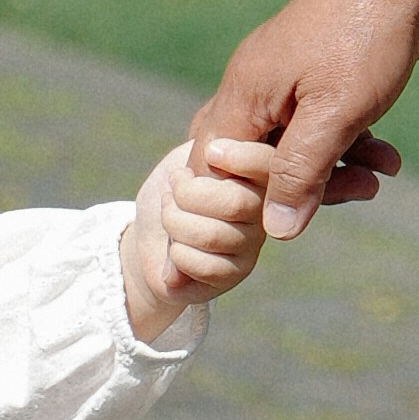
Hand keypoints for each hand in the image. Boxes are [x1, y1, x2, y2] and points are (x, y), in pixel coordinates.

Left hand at [122, 134, 284, 339]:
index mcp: (257, 173)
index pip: (267, 163)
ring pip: (213, 236)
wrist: (150, 235)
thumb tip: (217, 153)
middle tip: (171, 194)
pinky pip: (206, 266)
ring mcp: (252, 244)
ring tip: (168, 219)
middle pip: (235, 203)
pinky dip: (177, 255)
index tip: (210, 154)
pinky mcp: (234, 273)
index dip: (240, 157)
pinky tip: (175, 250)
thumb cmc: (172, 191)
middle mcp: (266, 210)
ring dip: (174, 224)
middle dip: (186, 195)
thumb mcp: (187, 156)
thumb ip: (209, 145)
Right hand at [199, 0, 418, 240]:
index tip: (290, 217)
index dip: (243, 202)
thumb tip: (277, 231)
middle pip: (255, 162)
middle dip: (299, 188)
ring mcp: (286, 80)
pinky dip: (349, 144)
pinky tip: (386, 158)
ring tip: (380, 175)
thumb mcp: (334, 116)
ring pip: (294, 147)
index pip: (214, 168)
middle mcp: (255, 87)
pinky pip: (320, 127)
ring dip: (335, 168)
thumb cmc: (365, 37)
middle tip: (352, 191)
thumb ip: (301, 173)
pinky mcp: (319, 77)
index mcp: (243, 95)